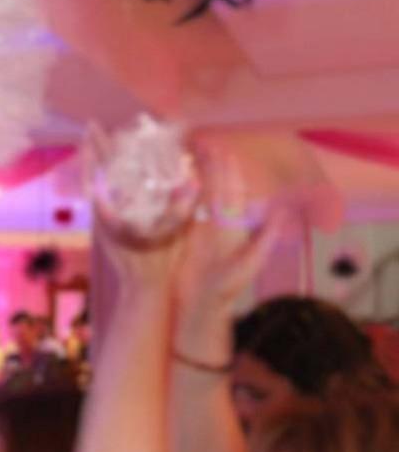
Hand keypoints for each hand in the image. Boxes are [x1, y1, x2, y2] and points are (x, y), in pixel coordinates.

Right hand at [176, 151, 286, 313]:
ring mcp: (199, 231)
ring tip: (185, 155)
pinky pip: (180, 213)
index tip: (220, 149)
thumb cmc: (225, 291)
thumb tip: (280, 211)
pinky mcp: (183, 241)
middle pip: (213, 188)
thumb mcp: (248, 267)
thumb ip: (264, 240)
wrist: (201, 310)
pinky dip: (176, 197)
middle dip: (209, 165)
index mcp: (232, 227)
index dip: (226, 171)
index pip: (230, 192)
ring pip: (196, 197)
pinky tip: (170, 184)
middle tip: (200, 141)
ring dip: (192, 177)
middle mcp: (217, 225)